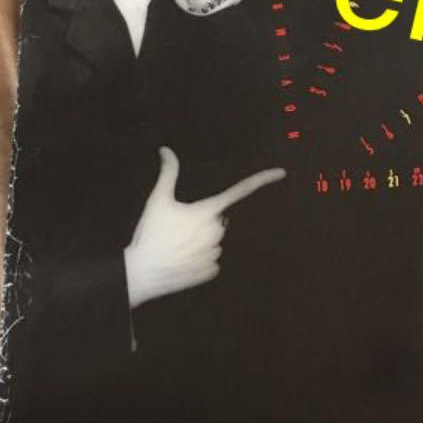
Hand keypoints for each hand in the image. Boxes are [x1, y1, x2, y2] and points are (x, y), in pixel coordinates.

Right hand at [124, 147, 285, 308]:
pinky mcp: (210, 271)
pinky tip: (182, 260)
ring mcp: (215, 252)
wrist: (141, 273)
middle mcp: (216, 231)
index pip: (240, 191)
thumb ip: (168, 173)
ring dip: (199, 241)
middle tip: (178, 228)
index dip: (261, 179)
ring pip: (213, 241)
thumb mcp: (158, 200)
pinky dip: (198, 260)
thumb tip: (166, 149)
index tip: (282, 172)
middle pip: (217, 219)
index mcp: (207, 211)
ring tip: (176, 245)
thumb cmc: (150, 234)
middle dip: (202, 221)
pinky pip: (210, 261)